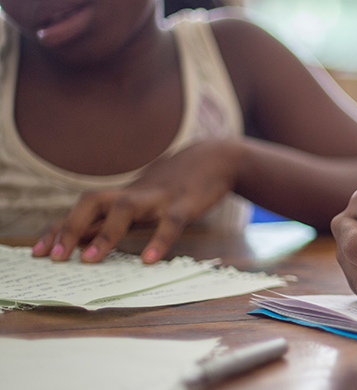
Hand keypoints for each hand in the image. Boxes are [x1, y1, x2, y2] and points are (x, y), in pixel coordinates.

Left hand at [31, 140, 244, 263]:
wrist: (216, 159)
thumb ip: (115, 219)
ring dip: (105, 234)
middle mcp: (134, 194)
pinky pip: (171, 223)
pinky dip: (159, 240)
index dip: (58, 229)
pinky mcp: (186, 204)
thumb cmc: (176, 185)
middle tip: (55, 257)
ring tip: (90, 260)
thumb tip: (81, 241)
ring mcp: (159, 198)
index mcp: (123, 196)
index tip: (38, 252)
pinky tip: (149, 260)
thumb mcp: (142, 200)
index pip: (81, 211)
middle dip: (70, 227)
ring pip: (126, 209)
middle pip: (92, 202)